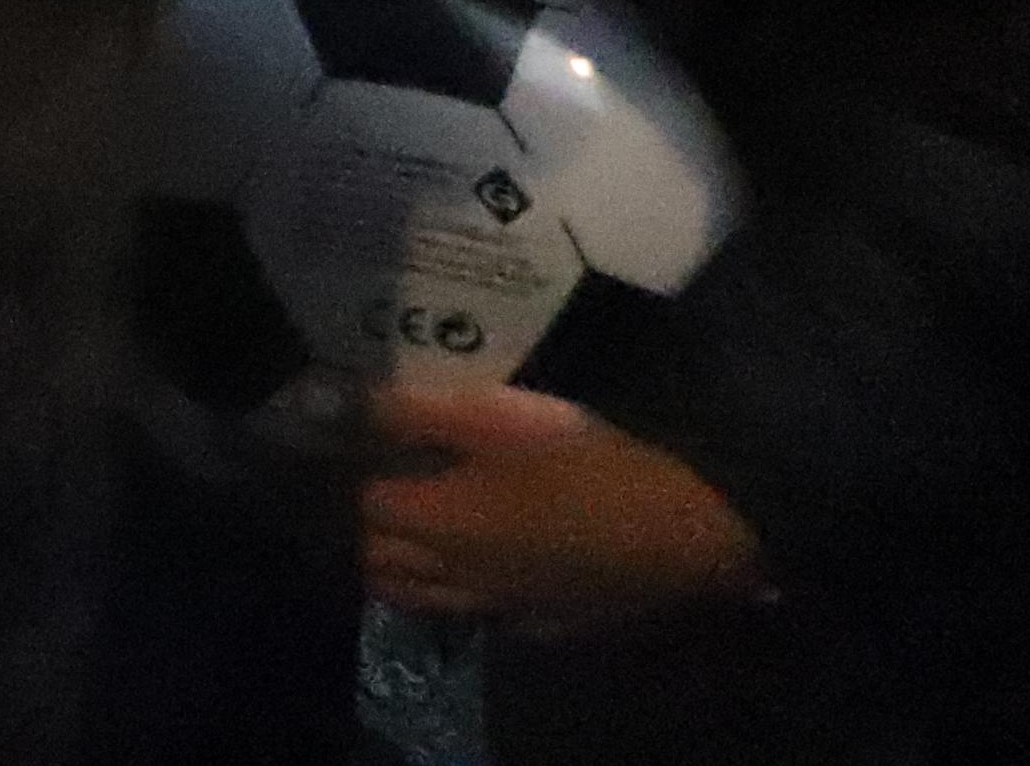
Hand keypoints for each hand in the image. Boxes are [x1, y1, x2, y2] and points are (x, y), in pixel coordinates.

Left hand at [360, 382, 760, 628]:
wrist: (683, 532)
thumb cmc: (585, 464)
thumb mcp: (497, 416)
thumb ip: (416, 413)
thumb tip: (346, 405)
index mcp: (435, 524)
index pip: (361, 508)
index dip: (352, 475)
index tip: (358, 448)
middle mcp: (455, 577)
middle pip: (378, 563)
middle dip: (363, 528)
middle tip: (376, 487)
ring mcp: (499, 607)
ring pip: (421, 597)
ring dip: (400, 568)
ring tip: (410, 530)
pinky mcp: (543, 623)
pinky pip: (479, 614)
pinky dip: (459, 593)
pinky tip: (477, 567)